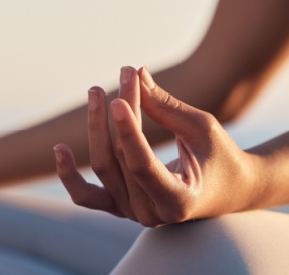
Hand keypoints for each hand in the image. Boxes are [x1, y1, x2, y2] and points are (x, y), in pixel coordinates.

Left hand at [55, 67, 263, 226]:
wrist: (228, 189)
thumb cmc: (220, 156)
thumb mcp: (202, 128)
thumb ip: (166, 107)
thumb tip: (136, 75)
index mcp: (178, 201)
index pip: (142, 165)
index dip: (127, 130)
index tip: (118, 95)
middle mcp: (151, 215)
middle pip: (121, 158)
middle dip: (121, 111)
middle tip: (125, 72)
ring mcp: (132, 214)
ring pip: (103, 167)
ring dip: (96, 126)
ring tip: (96, 90)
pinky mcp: (119, 207)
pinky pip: (85, 195)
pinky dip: (69, 175)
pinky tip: (60, 149)